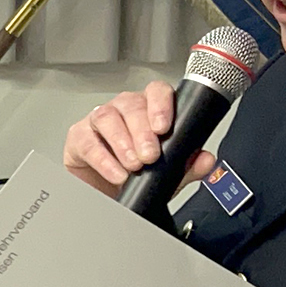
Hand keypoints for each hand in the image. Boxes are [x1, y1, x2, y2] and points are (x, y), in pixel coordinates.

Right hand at [62, 81, 216, 196]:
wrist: (107, 194)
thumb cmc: (136, 175)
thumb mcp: (167, 174)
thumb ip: (188, 166)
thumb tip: (206, 160)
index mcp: (149, 110)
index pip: (157, 92)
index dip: (161, 105)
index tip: (164, 127)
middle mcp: (124, 110)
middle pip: (132, 105)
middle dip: (142, 132)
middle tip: (150, 155)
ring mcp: (99, 121)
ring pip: (107, 117)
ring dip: (122, 142)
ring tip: (133, 165)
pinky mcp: (79, 137)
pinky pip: (88, 141)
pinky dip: (103, 159)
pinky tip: (116, 172)